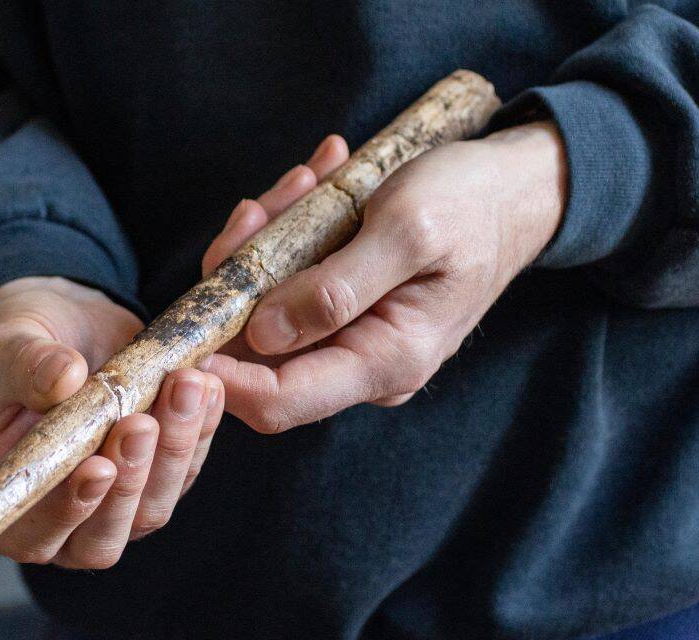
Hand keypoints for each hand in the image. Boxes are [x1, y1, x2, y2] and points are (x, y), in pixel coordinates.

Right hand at [0, 277, 223, 567]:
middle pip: (98, 539)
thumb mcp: (10, 341)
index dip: (65, 511)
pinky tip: (205, 388)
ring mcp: (105, 507)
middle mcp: (48, 519)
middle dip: (130, 481)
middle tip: (143, 422)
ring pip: (149, 511)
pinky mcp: (150, 481)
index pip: (26, 532)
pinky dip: (198, 433)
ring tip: (184, 387)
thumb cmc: (19, 340)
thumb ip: (29, 364)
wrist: (66, 323)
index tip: (97, 467)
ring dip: (173, 452)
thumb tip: (64, 377)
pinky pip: (182, 473)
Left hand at [201, 122, 566, 432]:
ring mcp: (352, 337)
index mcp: (386, 361)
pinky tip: (316, 183)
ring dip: (268, 241)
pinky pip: (292, 282)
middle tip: (260, 207)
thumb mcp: (408, 230)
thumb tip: (263, 336)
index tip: (182, 337)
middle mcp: (363, 363)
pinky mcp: (345, 309)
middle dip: (242, 276)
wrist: (515, 190)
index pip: (280, 401)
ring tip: (306, 179)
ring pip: (269, 308)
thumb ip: (336, 289)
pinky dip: (289, 233)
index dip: (221, 380)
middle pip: (261, 350)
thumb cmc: (471, 203)